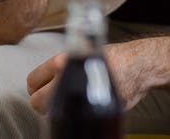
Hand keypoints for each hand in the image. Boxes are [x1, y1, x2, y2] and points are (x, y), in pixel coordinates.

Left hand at [26, 41, 148, 114]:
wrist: (137, 66)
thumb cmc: (115, 59)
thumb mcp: (85, 53)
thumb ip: (65, 66)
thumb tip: (50, 79)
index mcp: (61, 62)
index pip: (32, 80)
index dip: (36, 87)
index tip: (42, 89)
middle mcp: (64, 78)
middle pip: (36, 101)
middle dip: (42, 102)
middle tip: (52, 100)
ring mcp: (76, 95)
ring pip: (49, 112)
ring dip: (55, 110)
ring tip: (67, 104)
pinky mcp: (89, 109)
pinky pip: (69, 117)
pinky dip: (71, 115)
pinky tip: (80, 109)